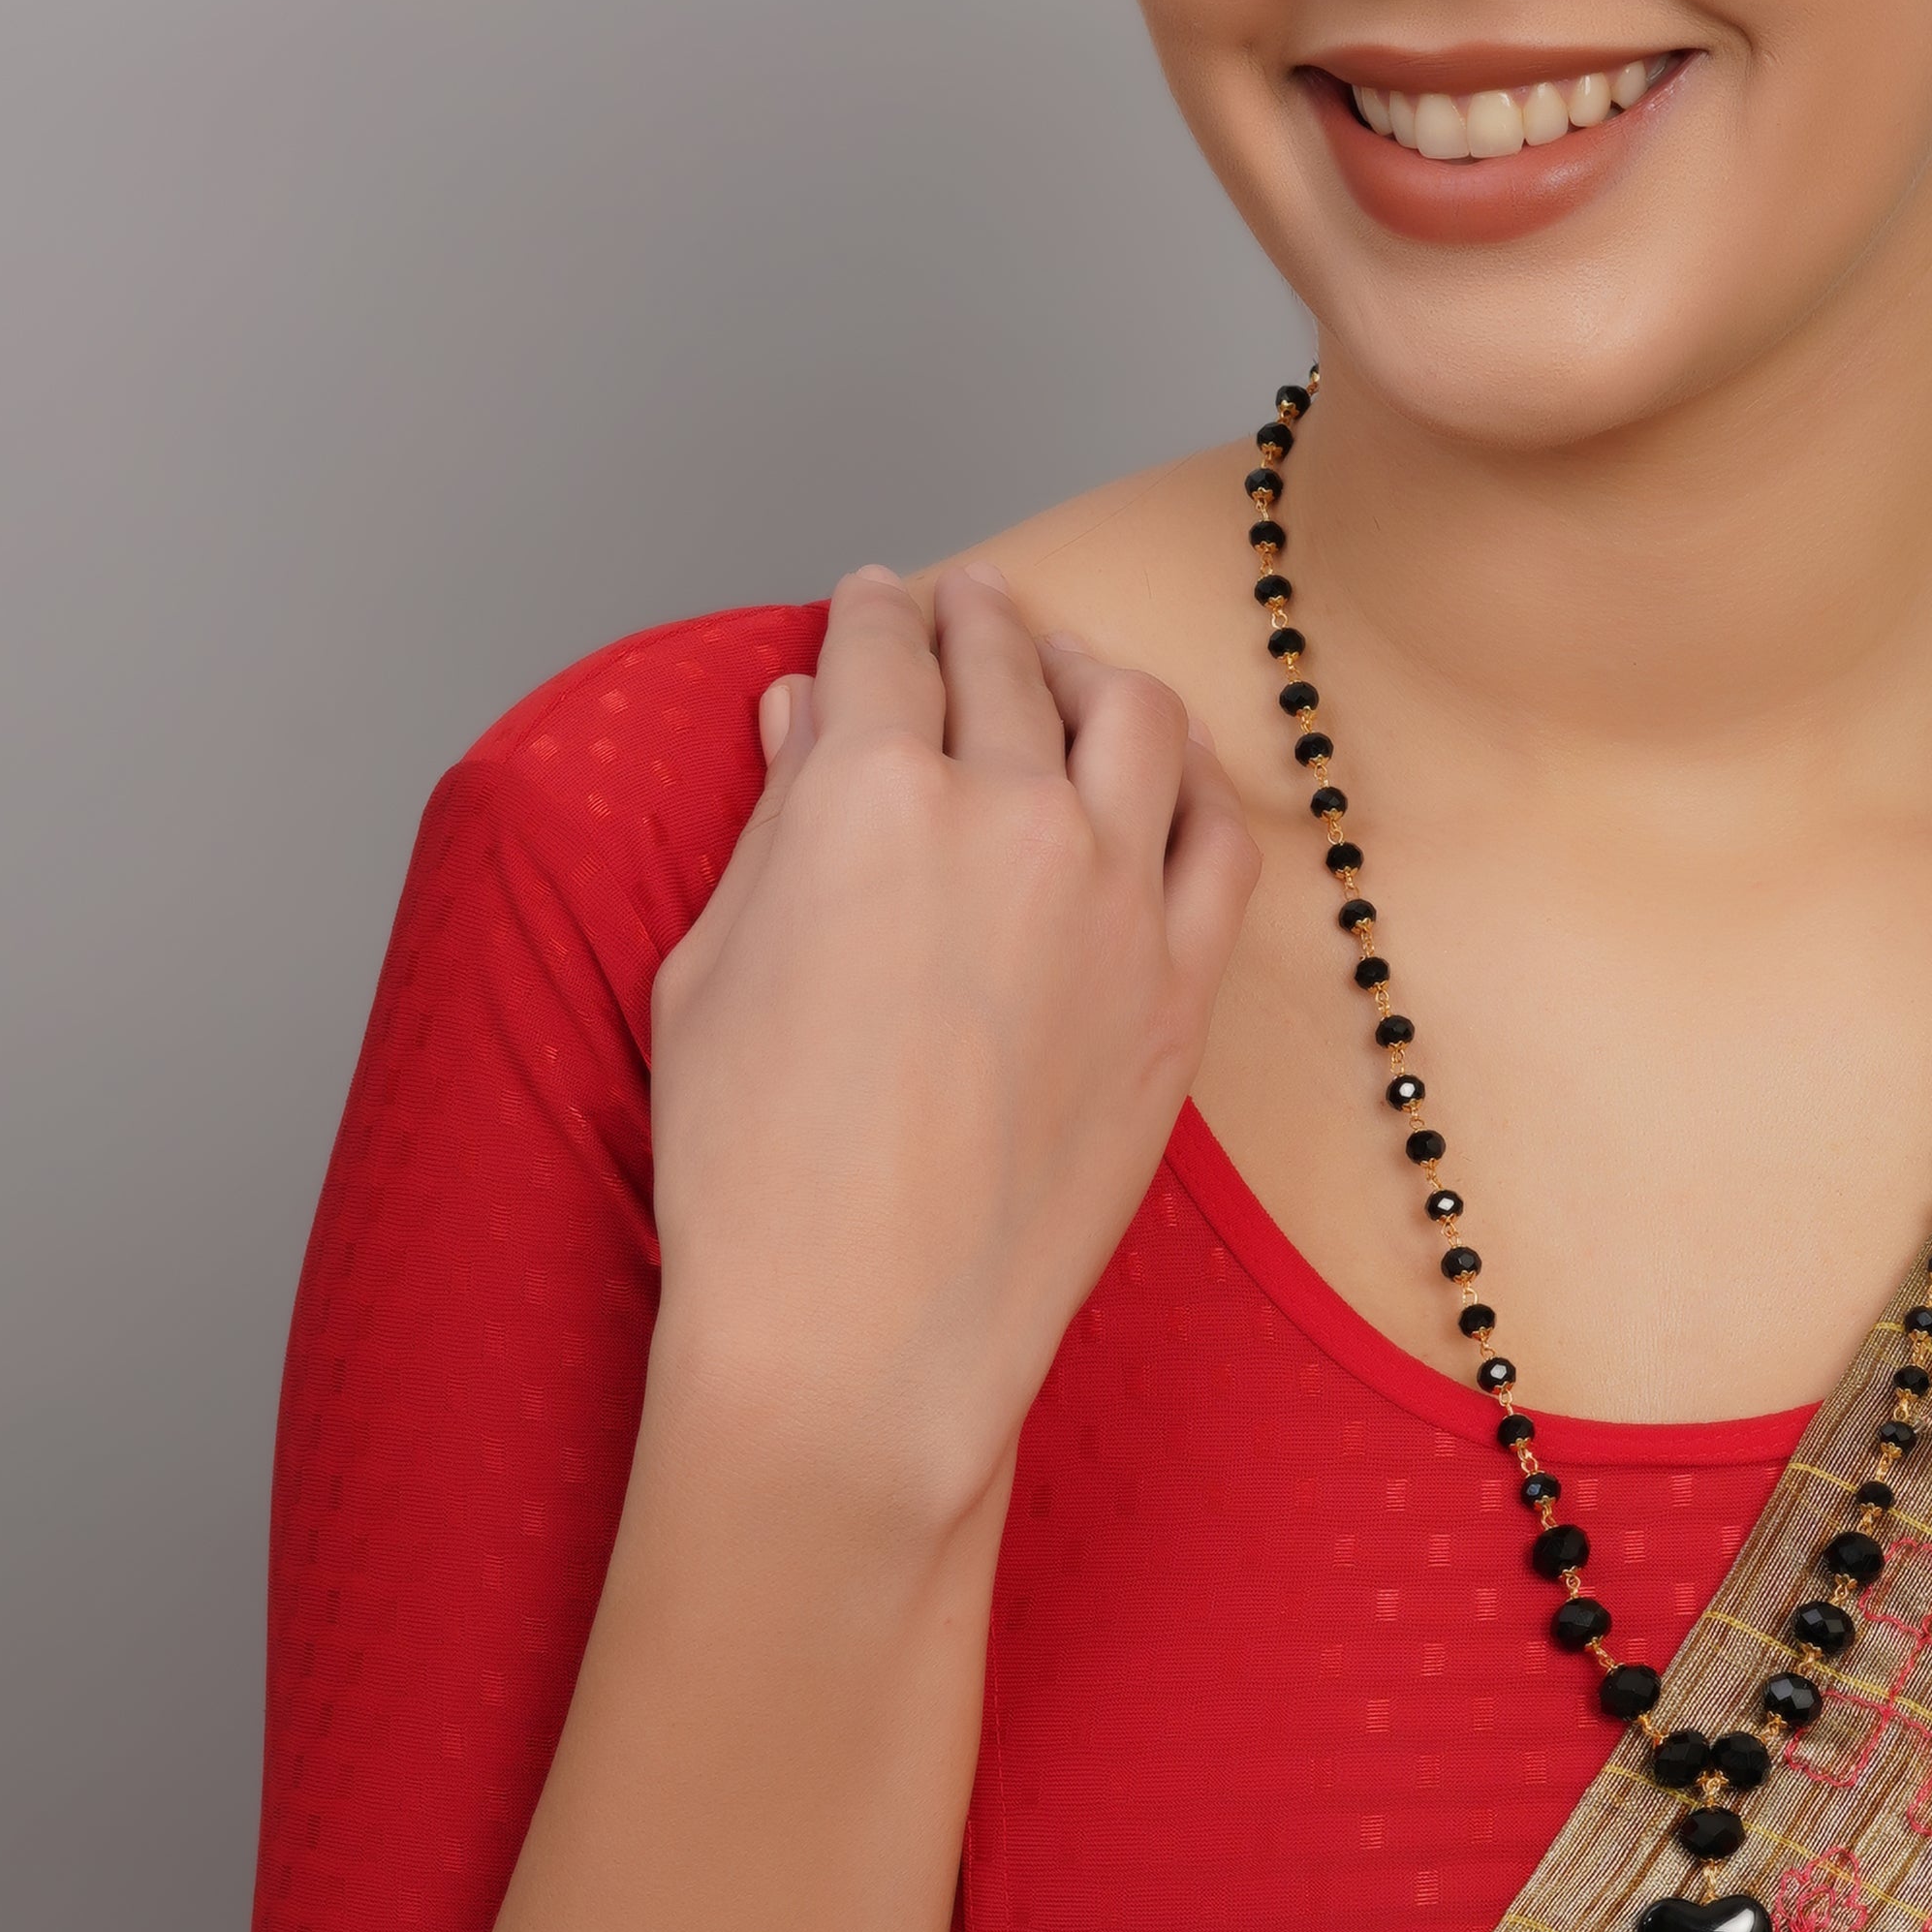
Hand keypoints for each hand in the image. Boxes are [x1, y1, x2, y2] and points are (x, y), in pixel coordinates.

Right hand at [643, 564, 1257, 1528]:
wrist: (862, 1332)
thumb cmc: (751, 1168)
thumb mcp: (711, 965)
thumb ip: (778, 818)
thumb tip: (809, 712)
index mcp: (866, 789)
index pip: (879, 645)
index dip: (871, 609)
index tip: (875, 599)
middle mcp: (1005, 813)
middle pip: (1004, 662)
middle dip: (975, 617)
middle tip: (966, 603)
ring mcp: (1111, 895)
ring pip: (1132, 715)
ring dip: (1089, 668)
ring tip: (1066, 665)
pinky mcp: (1179, 983)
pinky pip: (1220, 836)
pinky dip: (1193, 780)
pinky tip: (1167, 774)